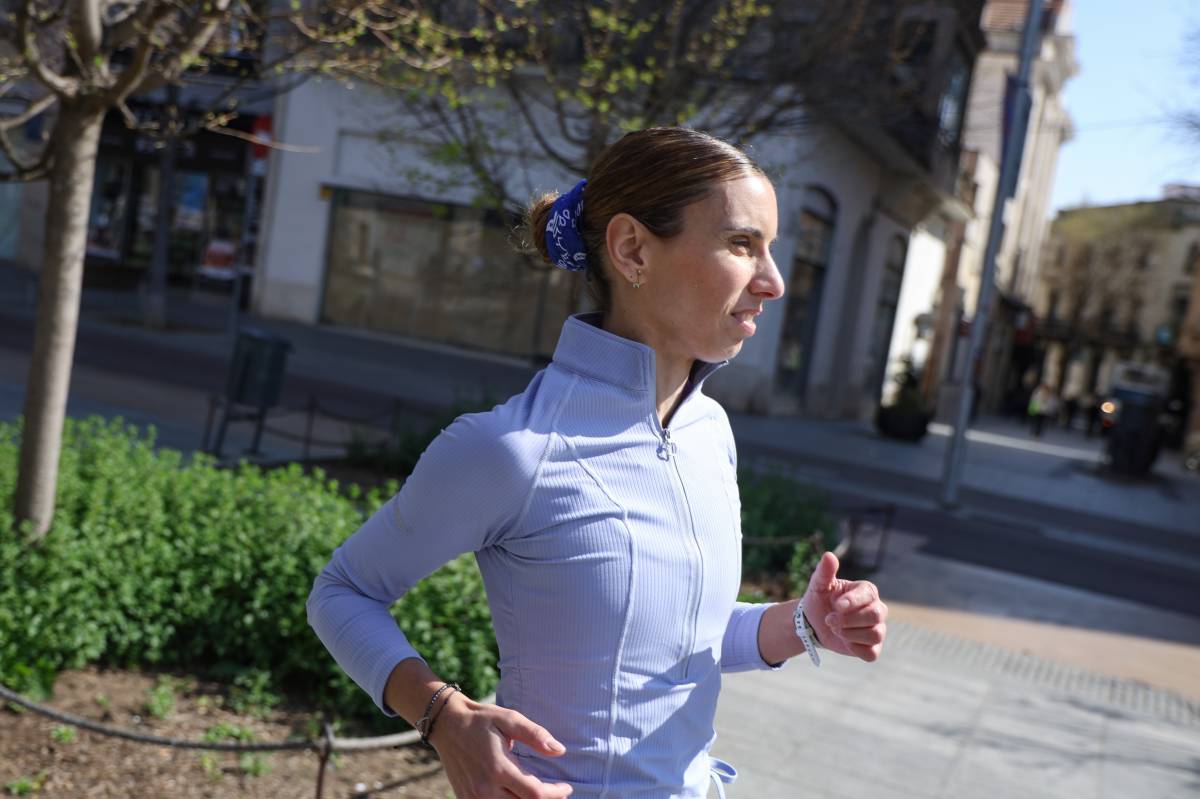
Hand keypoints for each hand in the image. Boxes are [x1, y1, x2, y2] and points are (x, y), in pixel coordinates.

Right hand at [429, 692, 573, 798]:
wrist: (447, 723)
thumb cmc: (481, 719)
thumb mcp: (509, 719)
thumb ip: (535, 735)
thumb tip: (559, 751)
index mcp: (498, 768)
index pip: (535, 793)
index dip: (555, 793)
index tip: (566, 787)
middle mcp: (485, 788)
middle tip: (556, 790)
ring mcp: (473, 796)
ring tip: (539, 792)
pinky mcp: (466, 798)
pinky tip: (517, 793)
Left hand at [800, 552, 886, 661]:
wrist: (814, 622)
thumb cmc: (820, 600)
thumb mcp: (819, 585)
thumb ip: (824, 571)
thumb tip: (829, 555)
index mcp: (866, 591)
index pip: (868, 596)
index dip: (852, 602)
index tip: (836, 606)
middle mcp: (877, 609)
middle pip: (875, 616)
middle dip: (849, 620)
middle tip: (829, 620)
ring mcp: (876, 629)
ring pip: (875, 635)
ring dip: (850, 634)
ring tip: (835, 629)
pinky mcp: (873, 647)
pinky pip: (871, 653)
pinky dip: (855, 649)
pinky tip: (844, 642)